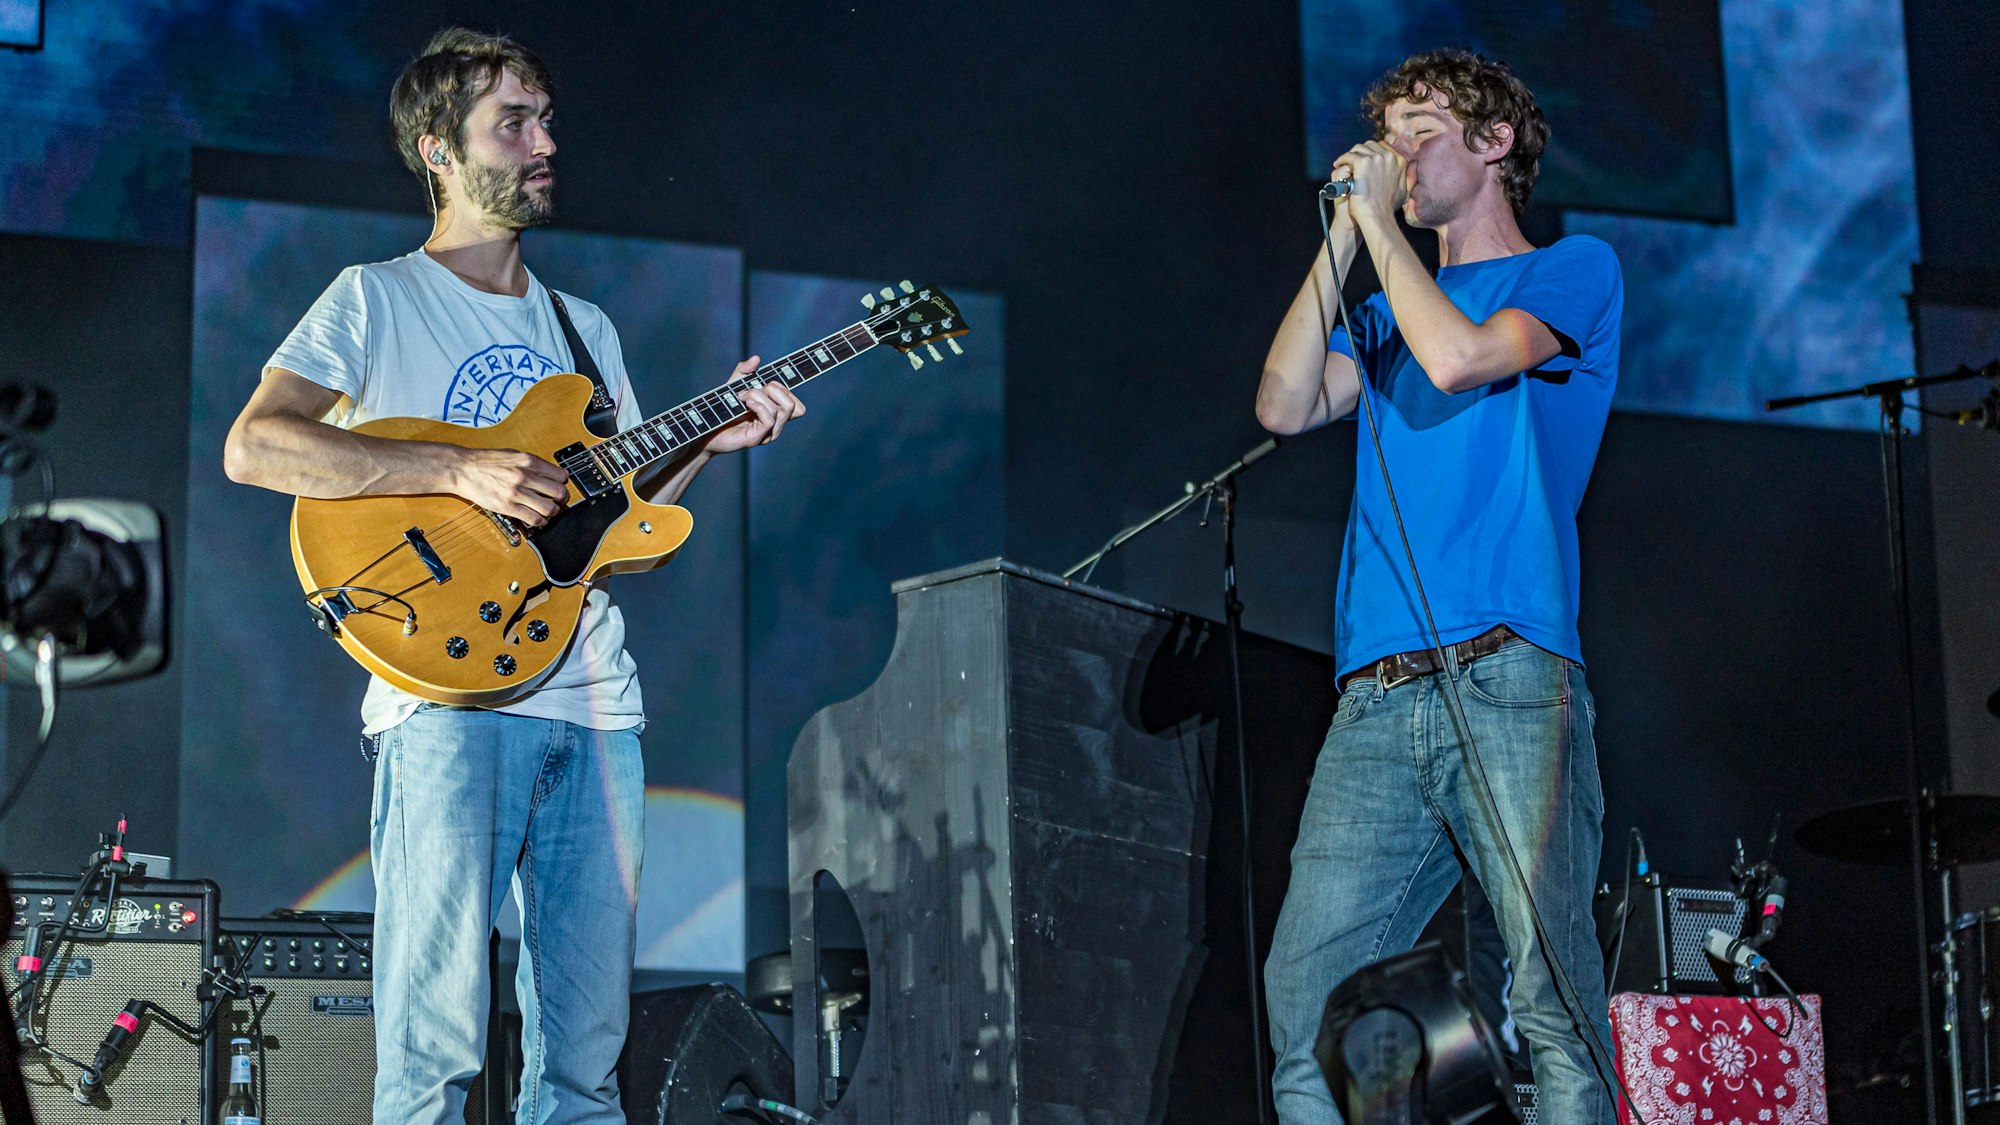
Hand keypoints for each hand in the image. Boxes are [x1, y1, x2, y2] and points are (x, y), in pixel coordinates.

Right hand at [445, 445, 568, 525]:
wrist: (463, 469)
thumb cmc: (486, 461)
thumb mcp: (513, 454)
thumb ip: (532, 464)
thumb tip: (550, 473)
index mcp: (529, 461)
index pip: (561, 476)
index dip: (562, 483)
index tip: (559, 486)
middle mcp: (525, 476)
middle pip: (559, 493)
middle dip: (562, 499)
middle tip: (558, 501)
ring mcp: (516, 492)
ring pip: (549, 509)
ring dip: (552, 512)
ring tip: (548, 511)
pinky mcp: (507, 506)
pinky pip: (533, 519)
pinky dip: (540, 521)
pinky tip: (537, 519)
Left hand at [701, 355, 805, 454]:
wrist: (705, 426)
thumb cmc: (722, 408)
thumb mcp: (734, 384)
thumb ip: (744, 370)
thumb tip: (756, 358)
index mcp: (775, 414)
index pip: (796, 405)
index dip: (784, 389)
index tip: (765, 383)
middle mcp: (775, 426)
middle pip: (793, 405)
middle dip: (774, 390)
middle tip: (751, 390)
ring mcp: (767, 434)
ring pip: (780, 410)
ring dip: (759, 395)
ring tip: (742, 396)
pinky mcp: (756, 438)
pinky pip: (769, 419)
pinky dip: (759, 406)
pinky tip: (746, 402)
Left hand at [1329, 140, 1408, 227]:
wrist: (1376, 215)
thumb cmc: (1387, 207)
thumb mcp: (1405, 191)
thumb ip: (1410, 176)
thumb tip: (1414, 164)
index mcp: (1400, 161)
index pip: (1383, 146)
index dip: (1372, 152)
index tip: (1364, 159)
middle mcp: (1389, 156)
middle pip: (1370, 145)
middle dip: (1360, 152)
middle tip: (1353, 162)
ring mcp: (1375, 158)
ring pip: (1358, 149)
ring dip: (1350, 156)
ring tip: (1344, 163)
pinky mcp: (1362, 163)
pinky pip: (1349, 156)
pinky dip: (1342, 159)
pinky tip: (1338, 165)